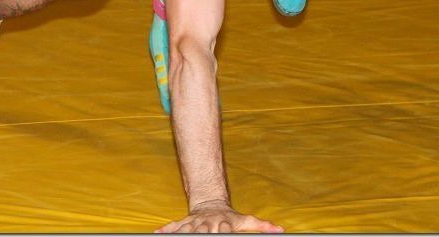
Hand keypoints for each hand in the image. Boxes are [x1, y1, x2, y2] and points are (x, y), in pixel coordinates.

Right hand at [156, 203, 282, 233]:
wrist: (211, 204)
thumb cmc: (231, 218)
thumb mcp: (246, 220)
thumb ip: (262, 226)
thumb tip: (281, 230)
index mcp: (222, 224)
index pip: (222, 231)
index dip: (222, 232)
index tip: (221, 234)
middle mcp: (207, 223)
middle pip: (203, 232)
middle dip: (201, 235)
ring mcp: (194, 223)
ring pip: (186, 230)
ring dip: (183, 234)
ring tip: (179, 236)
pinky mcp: (183, 224)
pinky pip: (172, 227)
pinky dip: (165, 231)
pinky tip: (157, 234)